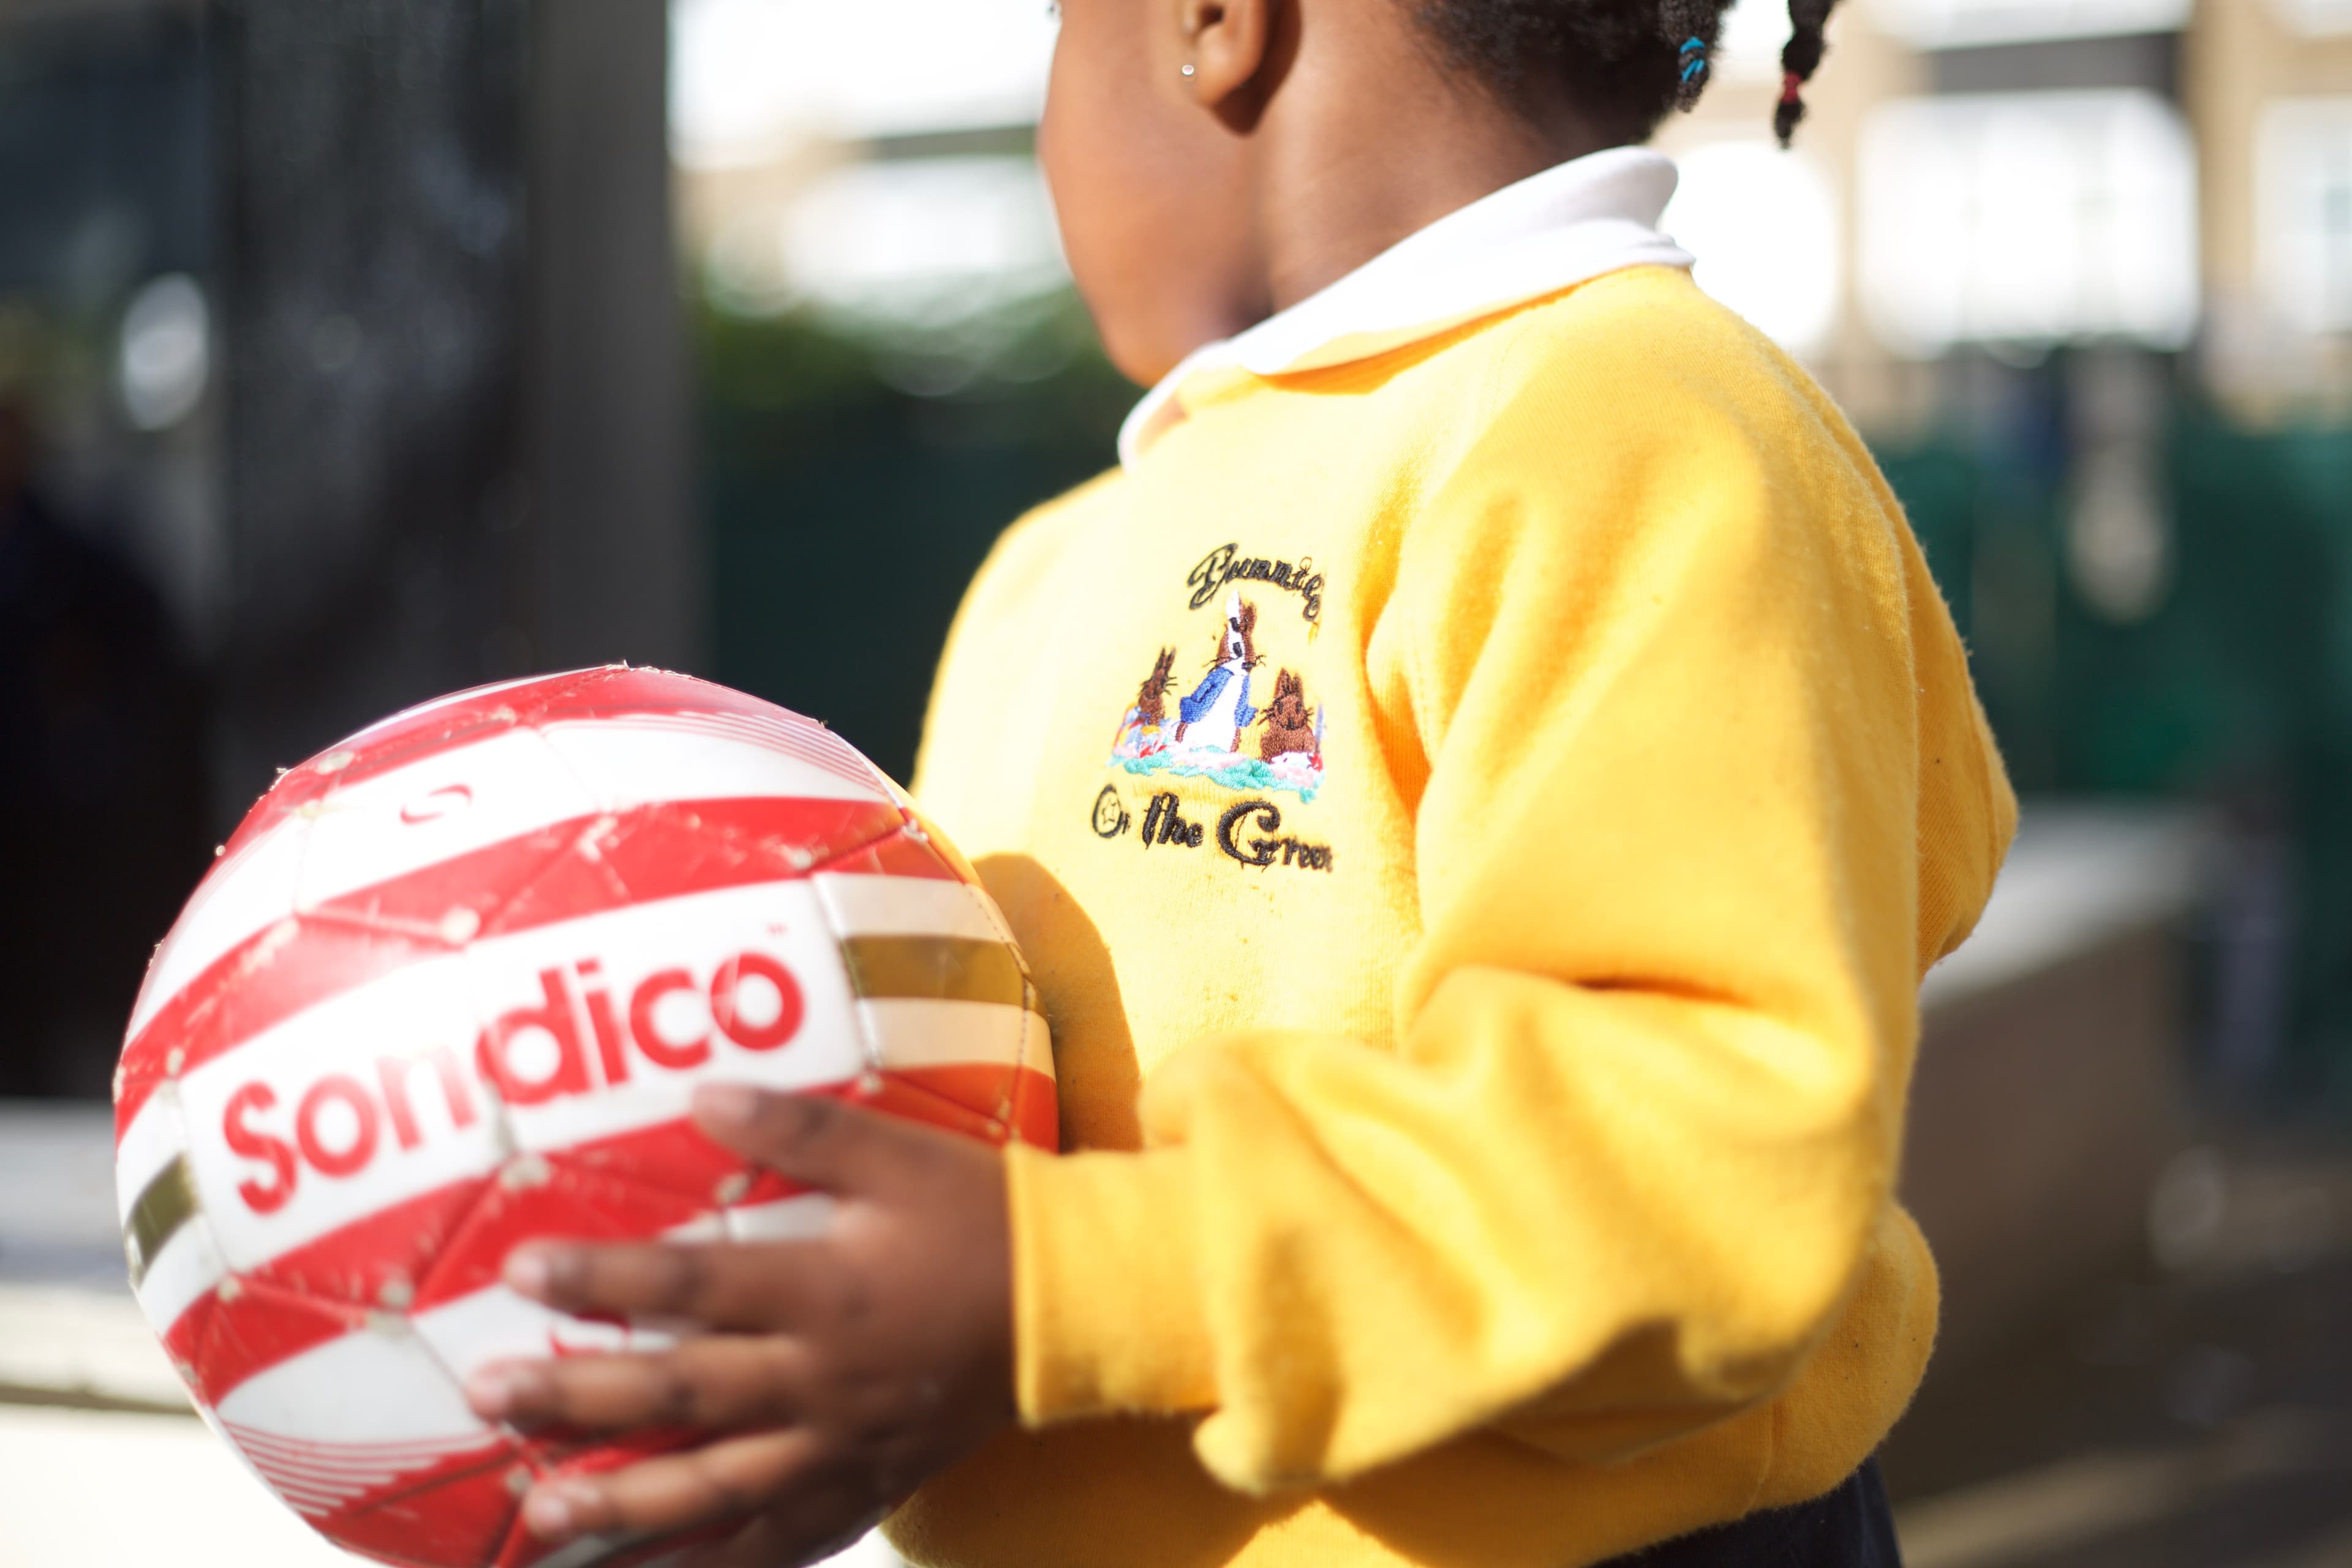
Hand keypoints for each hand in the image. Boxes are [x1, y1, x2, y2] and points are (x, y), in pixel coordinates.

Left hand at [463, 1083, 1015, 1563]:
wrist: (1073, 1304)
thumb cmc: (981, 1218)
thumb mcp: (901, 1156)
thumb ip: (801, 1131)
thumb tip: (701, 1094)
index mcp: (827, 1290)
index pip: (694, 1285)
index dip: (604, 1278)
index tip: (519, 1273)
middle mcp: (823, 1380)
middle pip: (683, 1395)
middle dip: (577, 1398)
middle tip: (486, 1395)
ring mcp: (841, 1448)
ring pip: (718, 1489)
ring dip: (623, 1506)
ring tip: (539, 1519)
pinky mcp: (866, 1487)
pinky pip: (780, 1543)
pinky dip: (716, 1565)